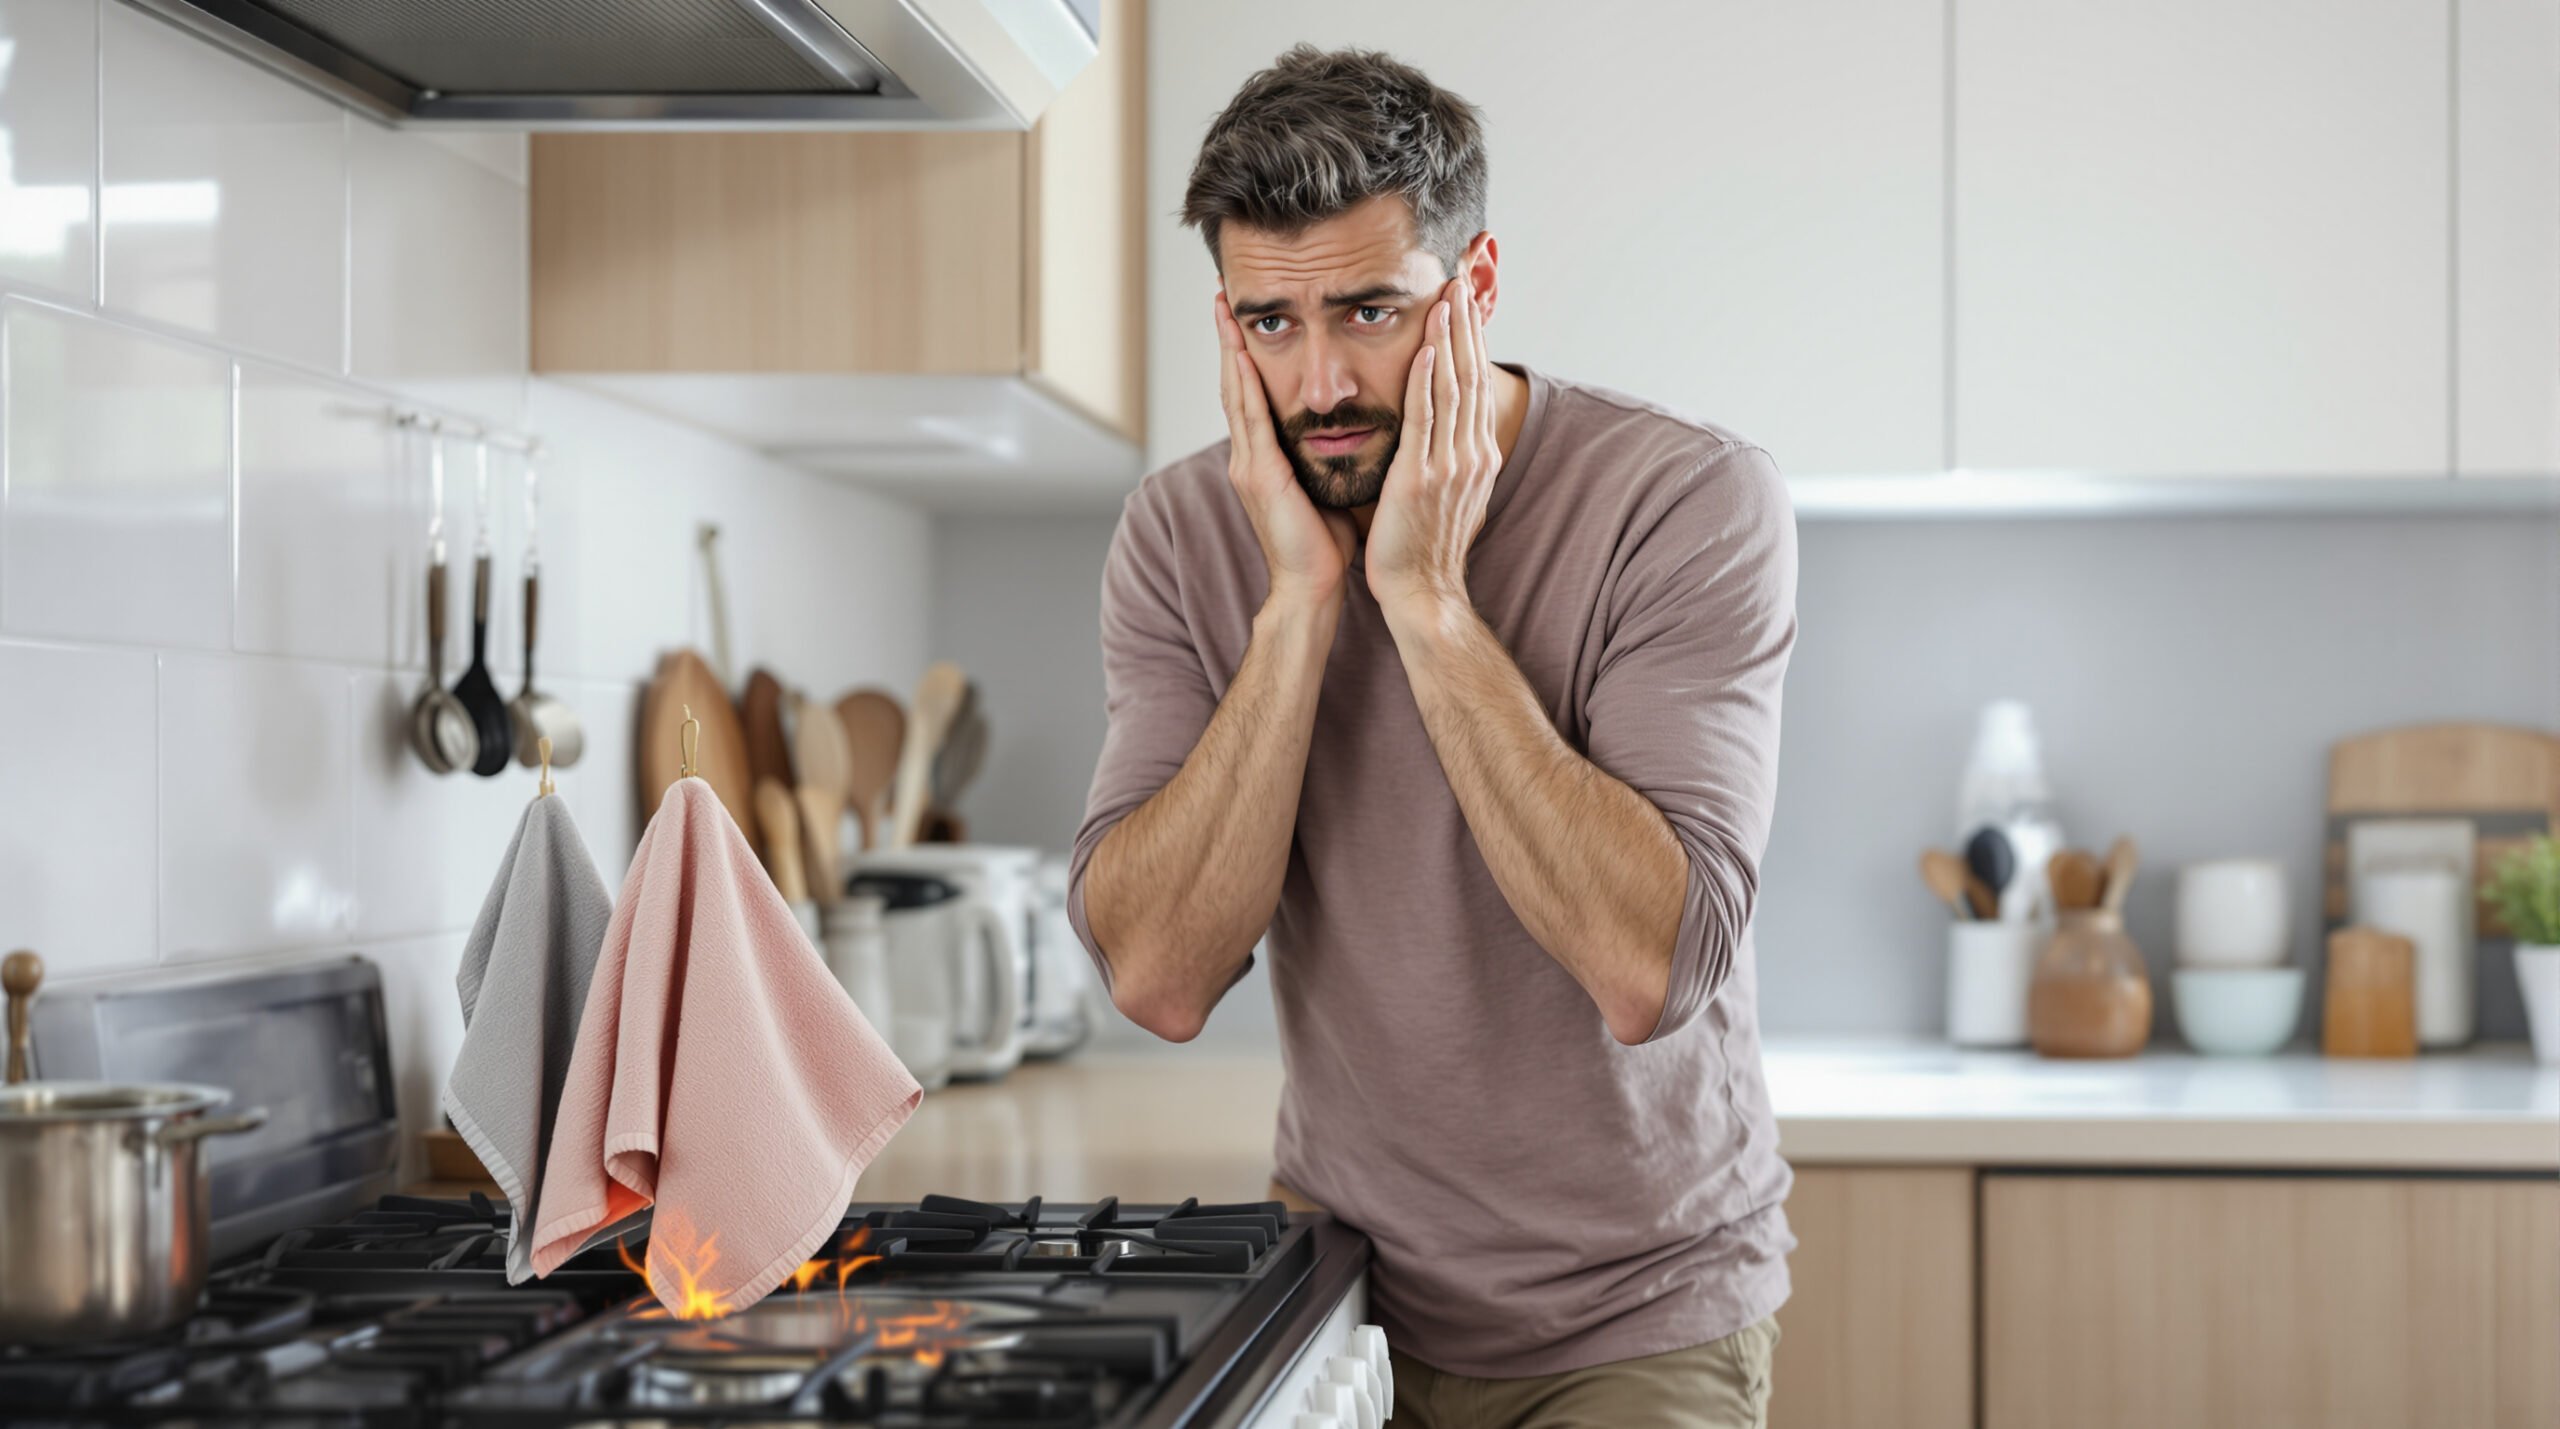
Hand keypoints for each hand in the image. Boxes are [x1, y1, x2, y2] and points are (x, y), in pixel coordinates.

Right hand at [1215, 295, 1358, 609]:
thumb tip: (1351, 425)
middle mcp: (1250, 456)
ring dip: (1230, 350)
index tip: (1245, 315)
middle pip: (1235, 384)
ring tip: (1224, 311)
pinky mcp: (1259, 476)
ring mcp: (1249, 465)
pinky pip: (1250, 421)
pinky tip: (1241, 356)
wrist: (1312, 588)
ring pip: (1236, 394)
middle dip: (1228, 339)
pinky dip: (1244, 385)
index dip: (1246, 354)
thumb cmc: (1325, 543)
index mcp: (1266, 458)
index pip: (1253, 393)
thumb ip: (1326, 453)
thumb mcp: (1325, 484)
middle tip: (1222, 295)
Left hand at [1365, 274, 1499, 625]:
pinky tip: (1428, 348)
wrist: (1422, 593)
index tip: (1466, 300)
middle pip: (1471, 375)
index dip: (1472, 339)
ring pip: (1453, 388)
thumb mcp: (1448, 493)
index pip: (1477, 383)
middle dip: (1466, 325)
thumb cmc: (1425, 548)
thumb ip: (1449, 457)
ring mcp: (1450, 465)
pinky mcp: (1421, 477)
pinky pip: (1426, 420)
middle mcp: (1471, 454)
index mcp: (1477, 455)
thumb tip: (1449, 433)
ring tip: (1447, 296)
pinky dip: (1428, 381)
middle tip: (1461, 277)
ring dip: (1450, 339)